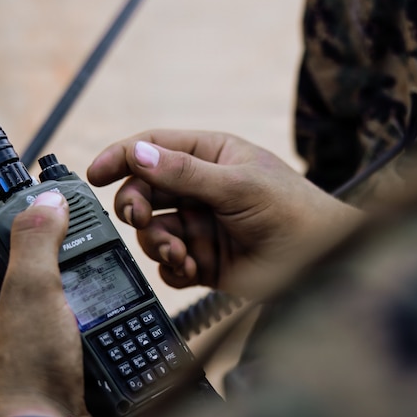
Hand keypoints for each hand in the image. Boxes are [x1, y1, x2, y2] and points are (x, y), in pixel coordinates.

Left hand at [0, 191, 99, 416]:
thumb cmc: (25, 377)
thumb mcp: (31, 292)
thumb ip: (37, 242)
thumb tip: (46, 201)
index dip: (3, 242)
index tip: (28, 223)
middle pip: (19, 299)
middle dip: (47, 281)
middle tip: (72, 259)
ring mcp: (22, 374)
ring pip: (48, 330)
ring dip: (72, 314)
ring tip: (94, 294)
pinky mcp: (52, 393)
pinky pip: (70, 358)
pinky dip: (87, 344)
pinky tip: (105, 334)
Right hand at [87, 130, 363, 295]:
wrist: (322, 262)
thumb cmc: (292, 211)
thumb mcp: (237, 184)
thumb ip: (184, 173)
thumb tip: (138, 154)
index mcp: (210, 156)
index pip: (154, 148)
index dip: (122, 157)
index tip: (95, 173)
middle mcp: (201, 188)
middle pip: (145, 191)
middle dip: (136, 206)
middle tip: (138, 219)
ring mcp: (200, 225)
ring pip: (152, 231)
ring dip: (157, 242)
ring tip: (178, 253)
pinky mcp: (203, 261)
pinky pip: (168, 264)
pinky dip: (171, 268)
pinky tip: (189, 268)